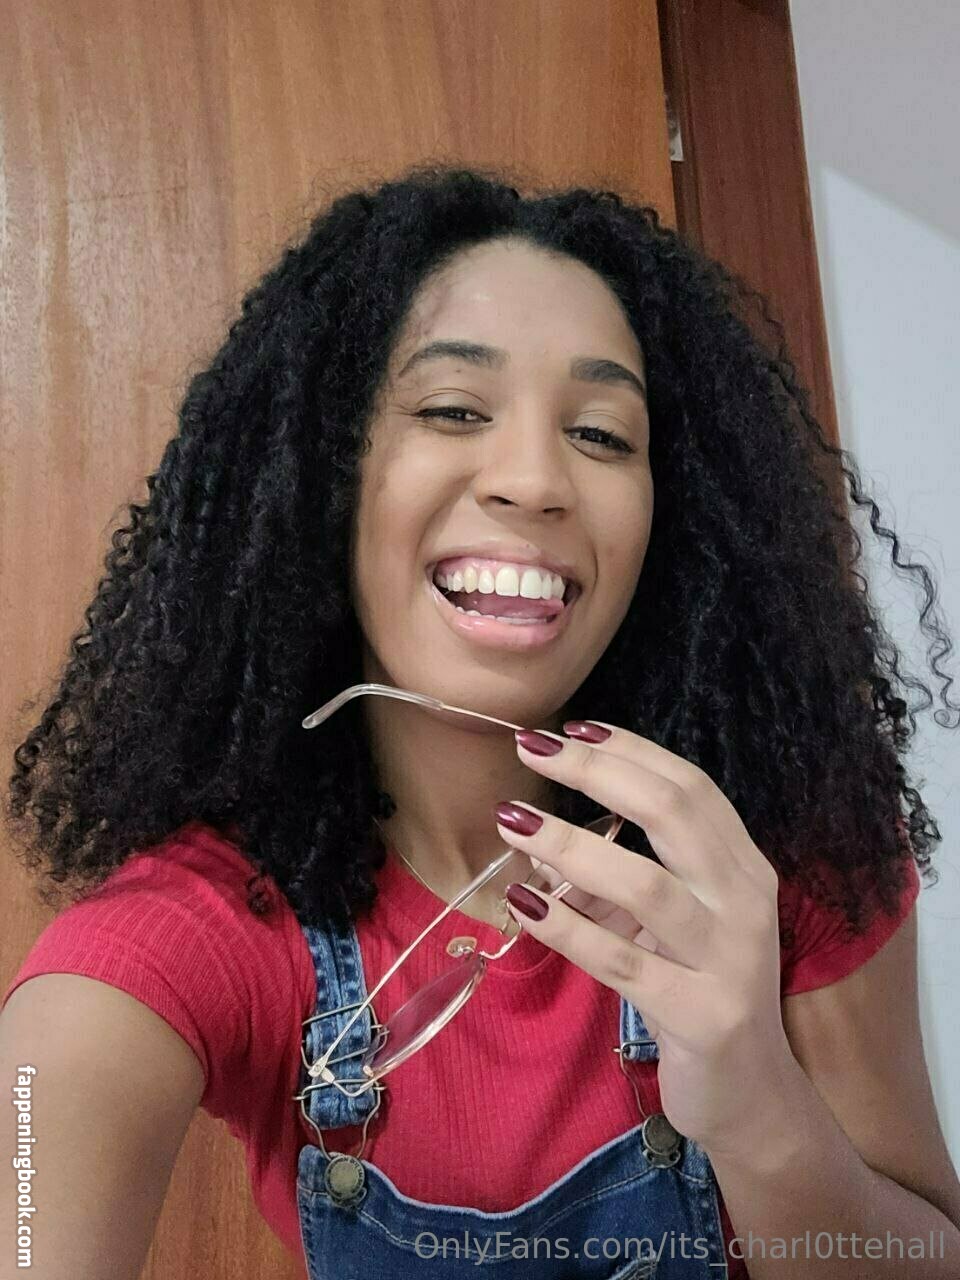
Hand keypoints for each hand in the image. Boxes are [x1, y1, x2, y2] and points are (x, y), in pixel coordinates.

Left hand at [495, 721, 794, 1155]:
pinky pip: (622, 963)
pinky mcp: (701, 1016)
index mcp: (744, 868)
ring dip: (572, 846)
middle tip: (533, 748)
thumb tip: (545, 837)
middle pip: (673, 814)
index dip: (630, 751)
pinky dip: (570, 929)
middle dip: (598, 773)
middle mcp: (745, 903)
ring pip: (646, 885)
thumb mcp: (677, 923)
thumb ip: (629, 876)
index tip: (572, 727)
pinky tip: (525, 907)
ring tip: (512, 822)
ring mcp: (729, 961)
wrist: (752, 1094)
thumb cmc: (702, 987)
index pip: (690, 788)